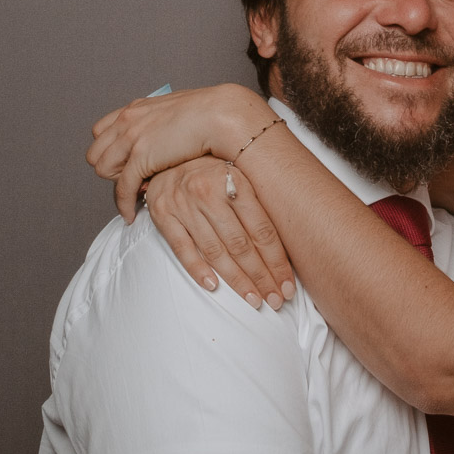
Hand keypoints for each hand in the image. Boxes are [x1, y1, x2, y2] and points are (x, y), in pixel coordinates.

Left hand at [87, 84, 270, 222]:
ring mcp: (131, 137)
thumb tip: (166, 140)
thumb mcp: (178, 114)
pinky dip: (124, 204)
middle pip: (96, 152)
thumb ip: (164, 125)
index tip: (129, 164)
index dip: (113, 151)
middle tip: (134, 178)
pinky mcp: (141, 157)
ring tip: (138, 191)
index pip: (102, 132)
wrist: (223, 114)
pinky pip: (122, 188)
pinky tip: (131, 215)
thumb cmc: (212, 115)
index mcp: (136, 109)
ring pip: (103, 169)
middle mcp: (127, 120)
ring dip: (118, 183)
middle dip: (112, 168)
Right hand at [144, 156, 296, 308]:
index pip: (262, 230)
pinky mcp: (162, 214)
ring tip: (253, 299)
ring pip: (215, 251)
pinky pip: (182, 248)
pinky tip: (214, 286)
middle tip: (276, 300)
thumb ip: (258, 206)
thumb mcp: (240, 176)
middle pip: (241, 245)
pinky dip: (198, 269)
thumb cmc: (211, 170)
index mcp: (235, 182)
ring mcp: (184, 204)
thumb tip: (290, 244)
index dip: (277, 262)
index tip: (288, 286)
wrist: (169, 152)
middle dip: (261, 276)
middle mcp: (209, 193)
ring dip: (236, 280)